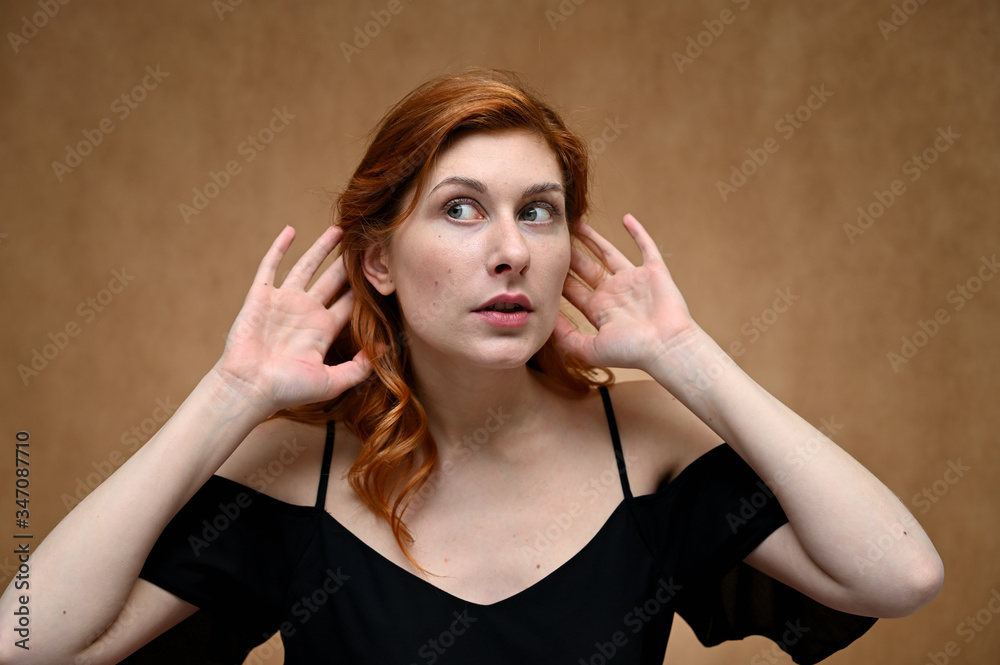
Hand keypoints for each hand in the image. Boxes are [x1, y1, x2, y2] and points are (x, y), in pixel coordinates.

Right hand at [213, 225, 370, 412]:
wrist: (249, 387)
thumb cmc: (288, 389)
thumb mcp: (332, 381)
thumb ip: (360, 367)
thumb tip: (385, 348)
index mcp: (323, 329)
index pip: (349, 301)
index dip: (364, 286)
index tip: (381, 268)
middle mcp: (306, 312)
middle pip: (333, 279)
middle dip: (347, 262)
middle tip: (363, 242)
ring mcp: (283, 301)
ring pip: (307, 266)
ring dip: (321, 248)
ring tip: (338, 229)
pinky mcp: (261, 296)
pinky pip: (270, 265)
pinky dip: (279, 247)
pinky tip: (290, 230)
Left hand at [553, 214, 698, 370]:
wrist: (667, 347)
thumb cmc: (632, 352)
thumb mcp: (591, 349)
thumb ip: (567, 337)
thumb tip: (546, 320)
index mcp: (599, 310)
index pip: (573, 288)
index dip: (558, 275)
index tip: (543, 260)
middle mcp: (614, 293)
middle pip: (586, 267)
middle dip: (570, 253)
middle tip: (554, 236)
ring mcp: (634, 281)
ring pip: (608, 253)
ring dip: (593, 239)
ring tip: (577, 223)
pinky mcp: (654, 272)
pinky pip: (646, 247)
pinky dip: (637, 232)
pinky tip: (626, 218)